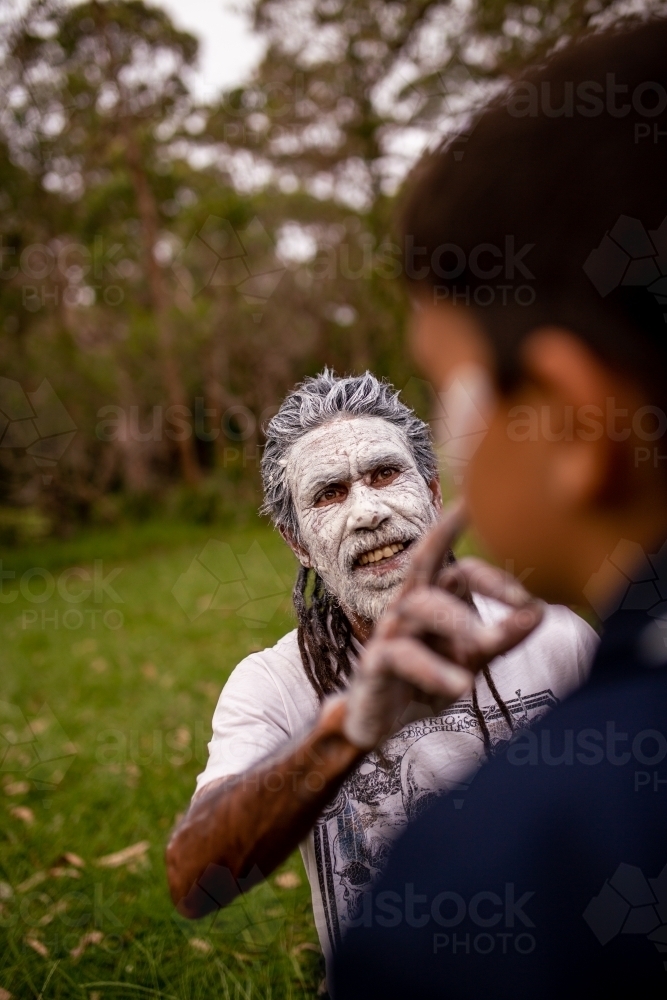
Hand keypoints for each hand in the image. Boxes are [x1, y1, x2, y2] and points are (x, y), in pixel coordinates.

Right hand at [342, 500, 543, 749]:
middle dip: (448, 542)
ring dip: (459, 621)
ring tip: (493, 642)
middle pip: (424, 561)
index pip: (463, 571)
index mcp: (432, 598)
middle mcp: (407, 605)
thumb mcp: (471, 658)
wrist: (378, 722)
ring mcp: (388, 631)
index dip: (495, 580)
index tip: (528, 602)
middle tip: (500, 575)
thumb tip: (540, 610)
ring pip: (418, 606)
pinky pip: (400, 655)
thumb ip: (503, 636)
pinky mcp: (373, 663)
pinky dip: (432, 668)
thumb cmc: (425, 679)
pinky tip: (462, 685)